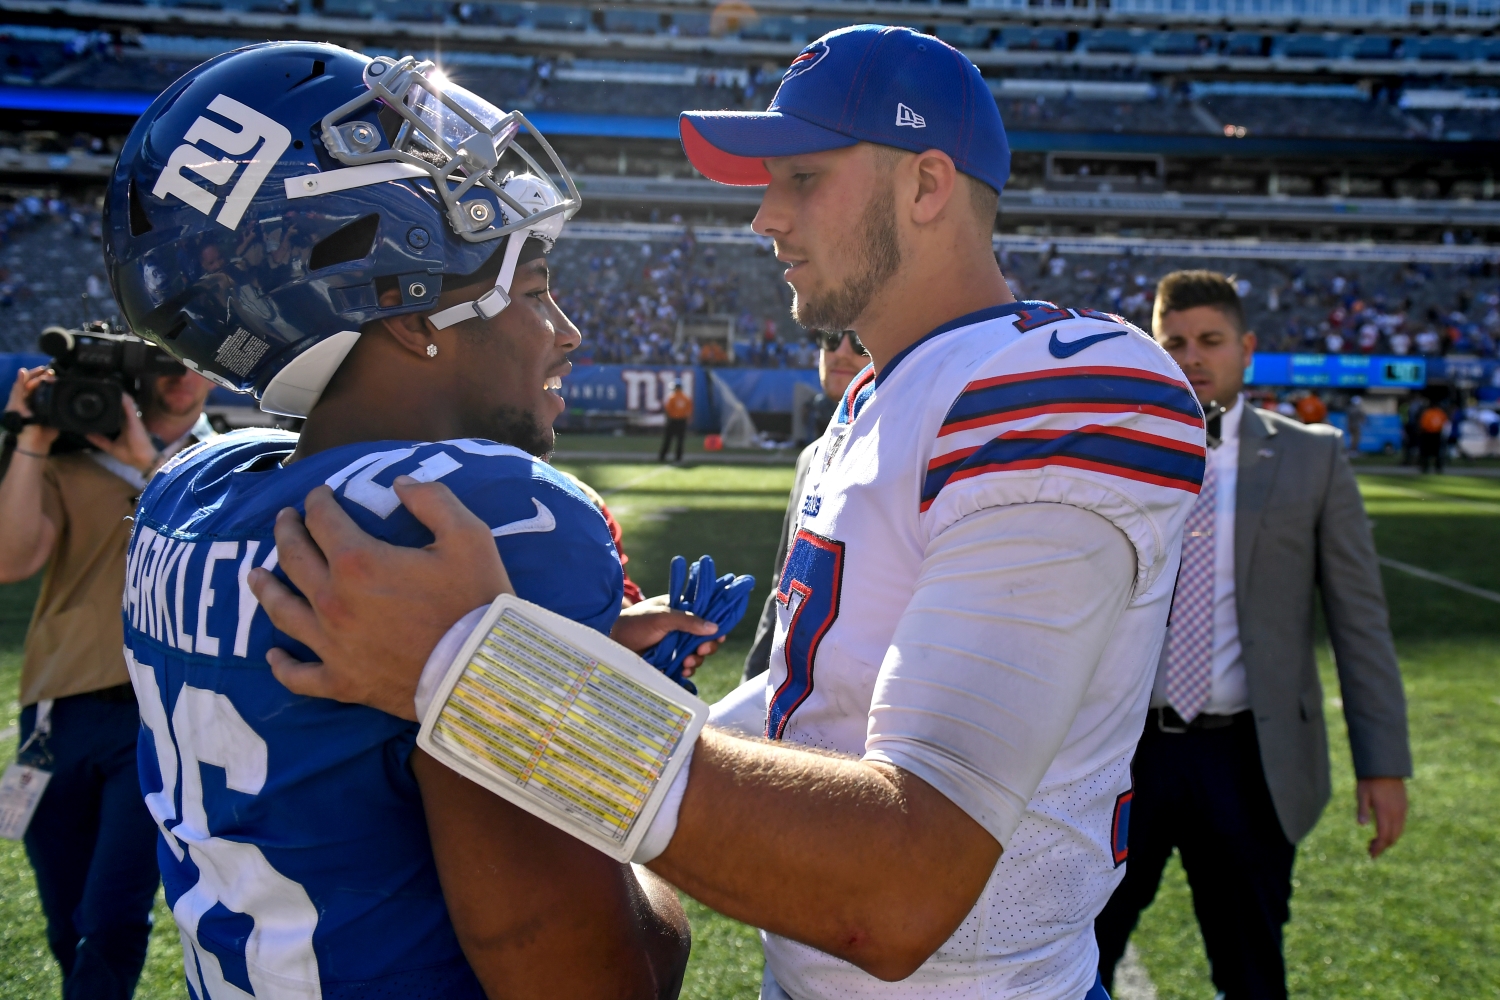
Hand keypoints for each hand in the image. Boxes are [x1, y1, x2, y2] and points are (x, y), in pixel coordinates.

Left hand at [7, 366, 58, 453]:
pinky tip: (64, 389)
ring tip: (59, 379)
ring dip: (52, 384)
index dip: (34, 374)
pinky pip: (55, 400)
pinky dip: (59, 393)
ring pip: (47, 390)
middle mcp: (31, 399)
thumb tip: (22, 371)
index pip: (27, 381)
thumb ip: (18, 388)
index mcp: (21, 397)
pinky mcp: (51, 410)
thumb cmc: (23, 423)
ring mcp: (42, 404)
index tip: (44, 369)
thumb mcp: (17, 404)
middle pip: (38, 384)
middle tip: (53, 373)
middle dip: (45, 377)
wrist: (36, 441)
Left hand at [86, 392, 159, 473]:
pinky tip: (120, 391)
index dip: (109, 407)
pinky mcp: (134, 418)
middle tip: (102, 389)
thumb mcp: (110, 447)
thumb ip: (99, 440)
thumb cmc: (130, 454)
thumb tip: (86, 434)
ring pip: (125, 403)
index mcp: (123, 427)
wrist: (141, 459)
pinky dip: (125, 398)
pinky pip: (129, 405)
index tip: (99, 401)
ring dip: (119, 395)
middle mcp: (127, 421)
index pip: (115, 414)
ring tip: (110, 385)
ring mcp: (132, 418)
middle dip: (113, 398)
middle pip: (120, 406)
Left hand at [248, 478, 512, 719]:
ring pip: (283, 611)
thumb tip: (400, 483)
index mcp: (358, 561)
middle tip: (284, 520)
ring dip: (266, 589)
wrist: (480, 672)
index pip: (323, 520)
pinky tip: (272, 657)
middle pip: (294, 558)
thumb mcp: (468, 536)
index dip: (318, 501)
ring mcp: (332, 644)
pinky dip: (282, 666)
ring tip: (256, 575)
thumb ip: (432, 500)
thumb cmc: (476, 601)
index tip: (319, 494)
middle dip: (287, 532)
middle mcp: (333, 600)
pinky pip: (299, 675)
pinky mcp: (342, 681)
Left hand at [611, 594, 722, 677]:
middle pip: (704, 640)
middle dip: (706, 647)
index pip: (706, 618)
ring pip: (696, 656)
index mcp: (680, 612)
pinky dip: (687, 670)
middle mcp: (680, 629)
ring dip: (695, 660)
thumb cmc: (635, 622)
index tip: (718, 637)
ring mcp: (674, 646)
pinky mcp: (668, 661)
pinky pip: (685, 668)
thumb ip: (688, 621)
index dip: (714, 628)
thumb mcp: (662, 617)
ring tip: (686, 663)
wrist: (612, 641)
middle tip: (700, 651)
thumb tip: (715, 627)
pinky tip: (682, 670)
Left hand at [1356, 776, 1407, 858]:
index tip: (1371, 854)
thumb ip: (1362, 809)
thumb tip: (1361, 825)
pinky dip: (1394, 832)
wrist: (1385, 767)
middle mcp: (1397, 813)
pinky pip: (1401, 824)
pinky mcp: (1404, 806)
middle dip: (1383, 846)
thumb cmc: (1369, 780)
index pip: (1384, 836)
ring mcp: (1402, 809)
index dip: (1379, 847)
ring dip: (1389, 840)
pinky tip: (1384, 831)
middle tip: (1370, 850)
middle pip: (1393, 837)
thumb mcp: (1362, 793)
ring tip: (1375, 842)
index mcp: (1385, 811)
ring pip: (1399, 831)